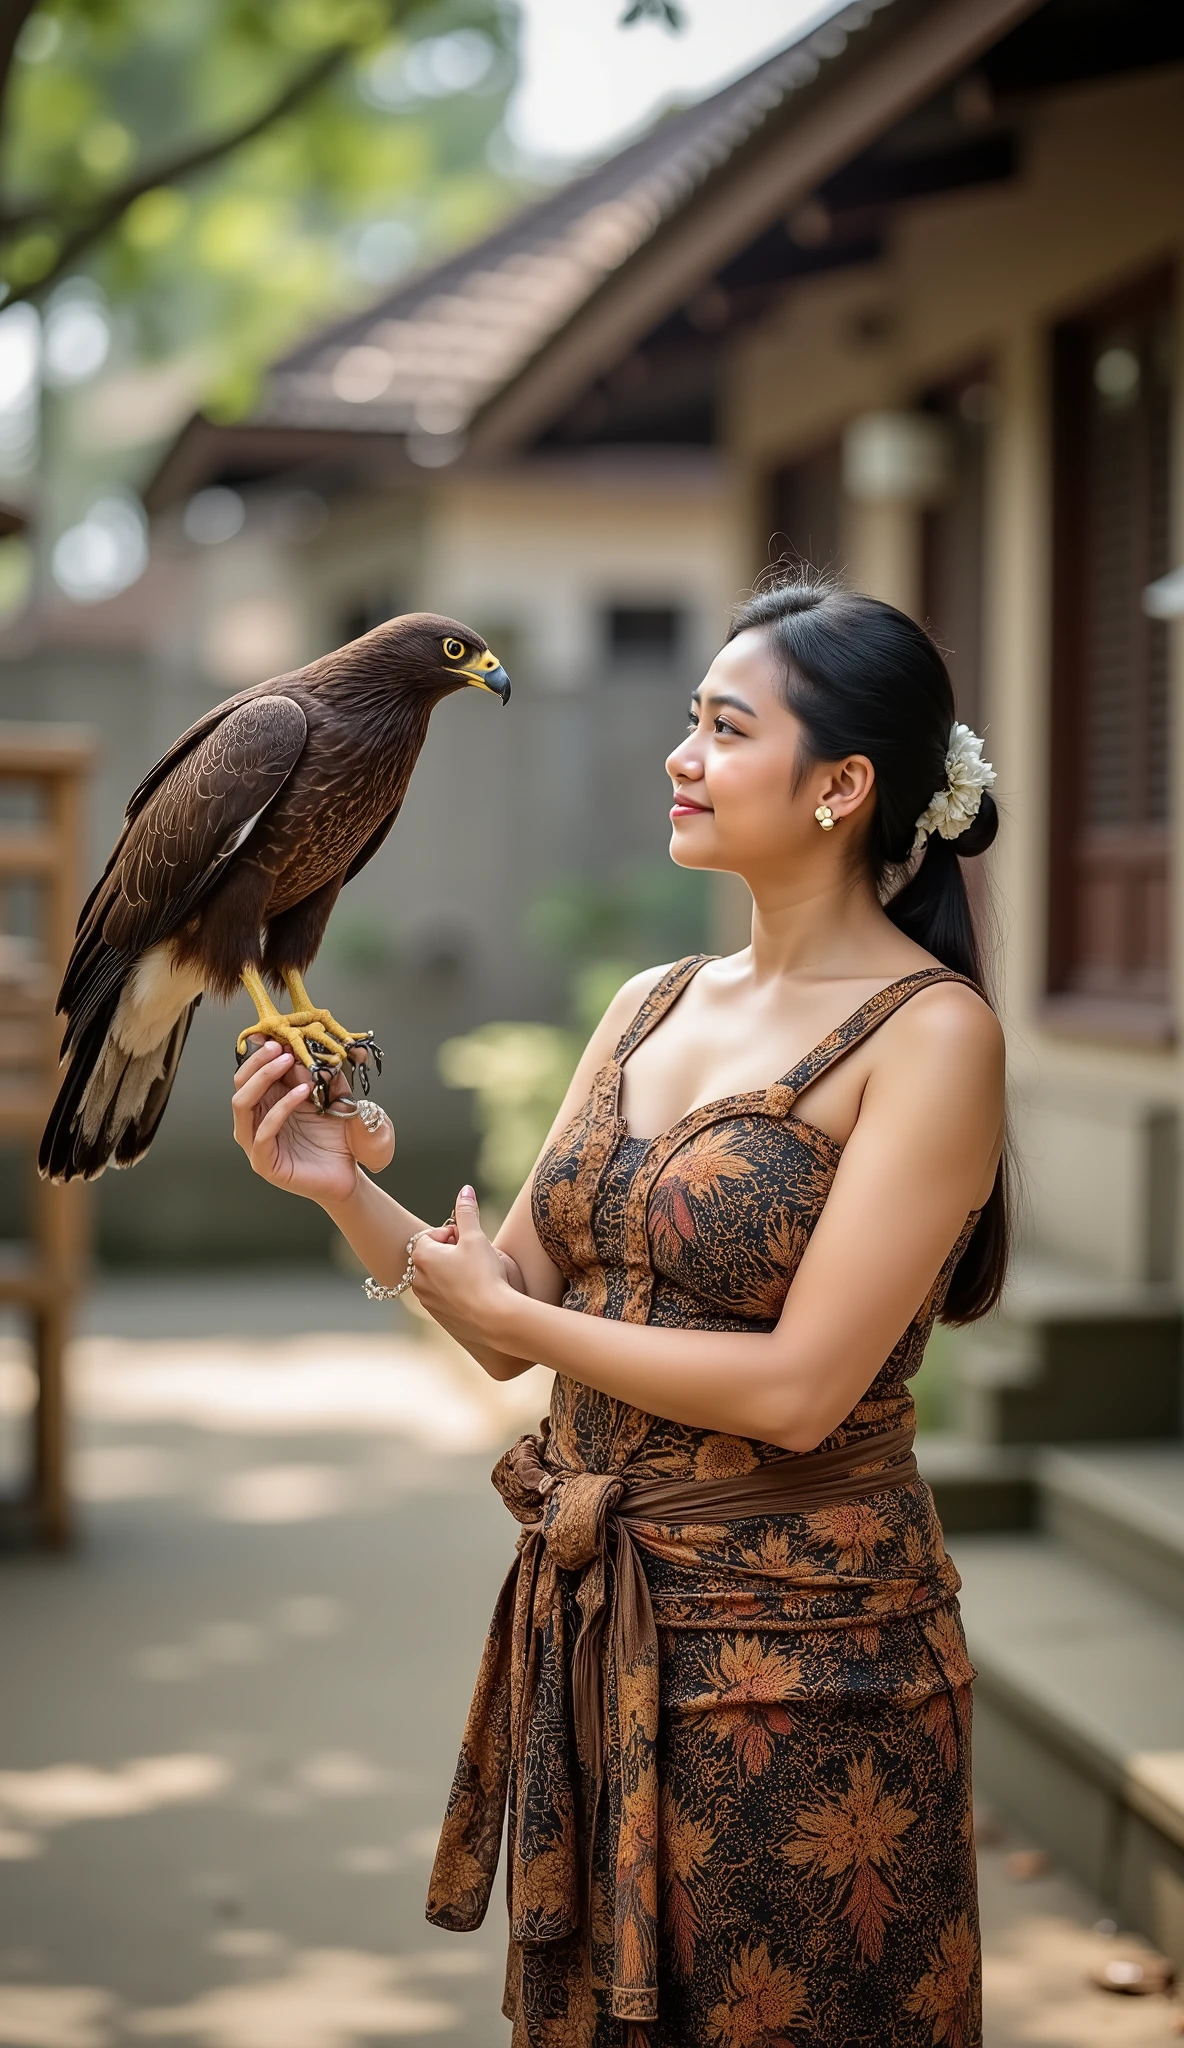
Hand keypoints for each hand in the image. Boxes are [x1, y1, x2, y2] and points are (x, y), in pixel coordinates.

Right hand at [231, 1041, 394, 1207]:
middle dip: (258, 1060)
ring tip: (288, 1060)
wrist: (348, 1174)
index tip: (277, 1033)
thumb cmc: (336, 1137)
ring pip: (242, 1104)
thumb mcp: (331, 1097)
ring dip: (264, 1078)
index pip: (251, 1072)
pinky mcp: (263, 1163)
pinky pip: (263, 1132)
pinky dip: (280, 1109)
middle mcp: (255, 1120)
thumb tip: (310, 1049)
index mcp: (266, 1103)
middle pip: (240, 1083)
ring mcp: (255, 1142)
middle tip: (280, 1044)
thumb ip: (321, 1076)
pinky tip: (302, 1093)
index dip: (261, 1051)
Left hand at [410, 1186, 519, 1343]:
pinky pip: (444, 1298)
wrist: (494, 1318)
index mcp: (422, 1257)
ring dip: (453, 1273)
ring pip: (438, 1278)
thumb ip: (467, 1212)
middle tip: (474, 1259)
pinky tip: (476, 1295)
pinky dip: (457, 1293)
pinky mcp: (438, 1317)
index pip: (431, 1235)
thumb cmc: (484, 1274)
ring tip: (476, 1278)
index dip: (452, 1235)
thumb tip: (465, 1189)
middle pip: (433, 1256)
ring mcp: (427, 1301)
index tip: (468, 1243)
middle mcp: (418, 1280)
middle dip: (451, 1254)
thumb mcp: (476, 1238)